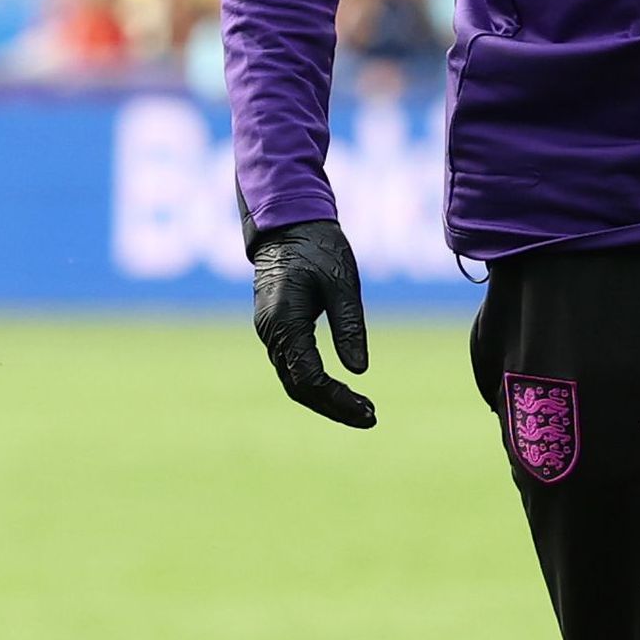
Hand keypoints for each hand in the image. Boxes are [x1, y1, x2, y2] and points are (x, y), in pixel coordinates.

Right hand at [250, 219, 374, 428]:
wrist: (286, 222)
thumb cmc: (317, 246)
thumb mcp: (342, 283)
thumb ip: (349, 326)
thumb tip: (358, 371)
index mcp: (284, 322)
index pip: (310, 378)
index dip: (339, 400)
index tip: (369, 411)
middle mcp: (270, 333)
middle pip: (298, 388)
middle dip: (333, 407)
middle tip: (370, 417)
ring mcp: (269, 332)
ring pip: (293, 381)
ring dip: (325, 399)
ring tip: (361, 409)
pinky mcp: (275, 329)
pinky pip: (292, 367)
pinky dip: (315, 384)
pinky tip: (340, 388)